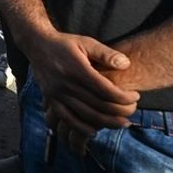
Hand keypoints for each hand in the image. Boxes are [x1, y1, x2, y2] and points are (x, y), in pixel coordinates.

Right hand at [27, 32, 138, 154]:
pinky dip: (81, 127)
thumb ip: (106, 53)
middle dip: (121, 111)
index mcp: (78, 69)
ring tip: (122, 123)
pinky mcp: (51, 99)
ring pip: (86, 115)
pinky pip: (67, 119)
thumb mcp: (86, 42)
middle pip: (99, 105)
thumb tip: (126, 64)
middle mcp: (67, 84)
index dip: (125, 97)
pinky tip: (94, 131)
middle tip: (133, 110)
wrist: (37, 44)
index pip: (107, 90)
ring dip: (107, 122)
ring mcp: (58, 94)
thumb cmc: (65, 43)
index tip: (136, 96)